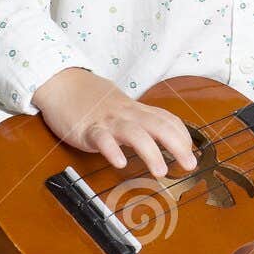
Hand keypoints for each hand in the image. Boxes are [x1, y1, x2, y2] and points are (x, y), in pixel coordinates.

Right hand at [31, 68, 196, 179]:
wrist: (62, 82)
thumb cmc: (93, 99)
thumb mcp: (122, 107)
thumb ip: (140, 120)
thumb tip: (162, 136)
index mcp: (136, 111)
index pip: (167, 120)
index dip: (183, 136)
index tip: (192, 152)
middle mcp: (127, 114)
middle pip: (158, 126)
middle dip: (177, 145)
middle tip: (190, 165)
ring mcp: (108, 121)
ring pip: (134, 133)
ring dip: (151, 152)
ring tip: (161, 171)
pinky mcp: (87, 129)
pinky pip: (102, 138)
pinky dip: (112, 150)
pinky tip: (120, 162)